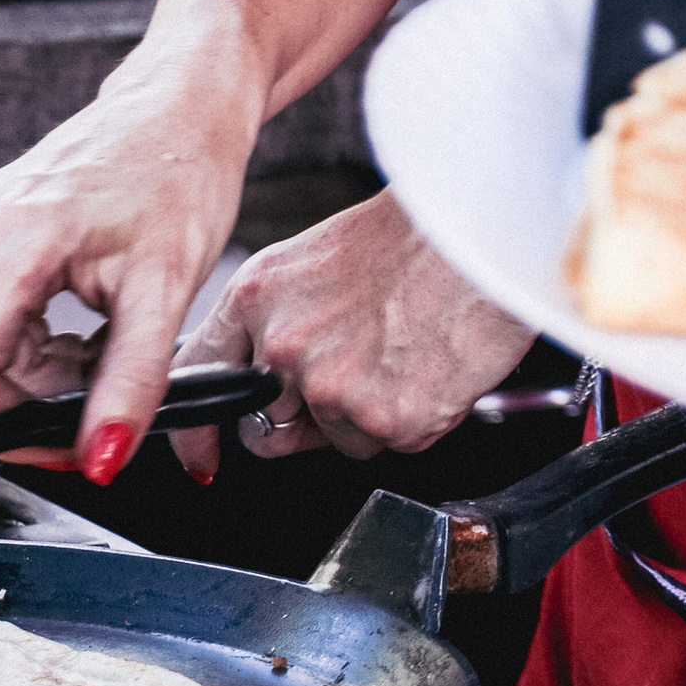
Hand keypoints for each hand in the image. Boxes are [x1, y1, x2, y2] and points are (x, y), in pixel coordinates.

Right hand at [0, 47, 260, 480]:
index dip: (16, 427)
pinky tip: (86, 328)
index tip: (75, 441)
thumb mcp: (169, 285)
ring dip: (36, 373)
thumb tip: (102, 458)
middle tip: (105, 395)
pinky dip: (32, 342)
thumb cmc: (185, 167)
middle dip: (31, 401)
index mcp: (11, 238)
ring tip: (106, 349)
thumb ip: (132, 380)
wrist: (187, 101)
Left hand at [165, 190, 536, 473]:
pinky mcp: (386, 420)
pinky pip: (387, 444)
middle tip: (356, 370)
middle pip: (267, 429)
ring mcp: (333, 388)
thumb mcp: (316, 259)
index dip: (197, 429)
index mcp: (258, 297)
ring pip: (334, 438)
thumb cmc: (418, 235)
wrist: (488, 230)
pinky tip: (430, 365)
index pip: (198, 378)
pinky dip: (412, 417)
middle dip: (303, 419)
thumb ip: (279, 320)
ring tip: (403, 350)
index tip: (202, 455)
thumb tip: (268, 378)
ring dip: (365, 415)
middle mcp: (284, 346)